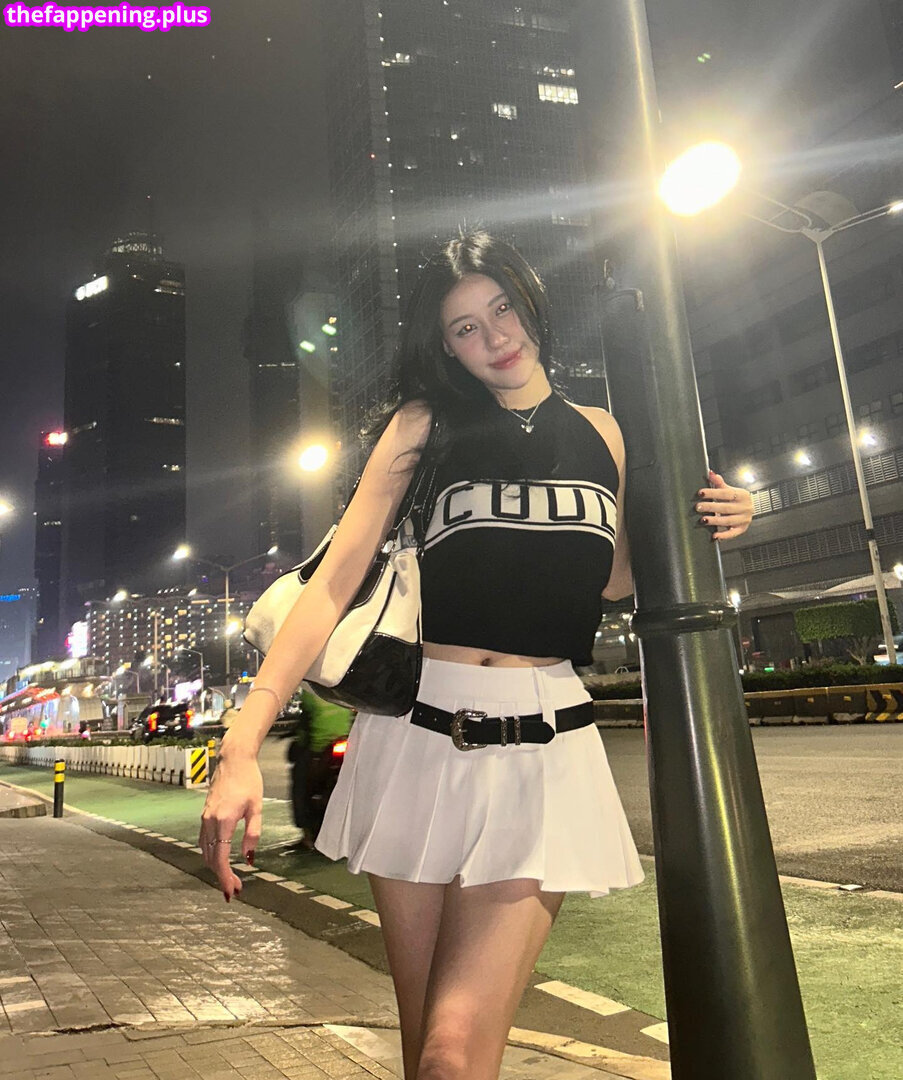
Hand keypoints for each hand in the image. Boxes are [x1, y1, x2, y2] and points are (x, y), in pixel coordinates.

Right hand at [198, 749, 262, 901]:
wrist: (234, 760)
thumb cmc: (248, 780)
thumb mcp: (257, 807)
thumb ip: (253, 833)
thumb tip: (249, 858)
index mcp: (223, 821)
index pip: (221, 859)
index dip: (225, 877)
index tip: (232, 891)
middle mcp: (209, 822)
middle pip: (212, 859)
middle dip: (222, 876)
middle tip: (235, 889)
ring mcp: (204, 819)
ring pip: (206, 852)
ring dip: (216, 867)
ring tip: (230, 878)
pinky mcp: (204, 815)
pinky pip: (204, 842)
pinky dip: (211, 855)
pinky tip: (220, 859)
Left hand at [696, 469, 753, 540]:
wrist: (749, 508)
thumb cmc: (737, 498)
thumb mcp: (731, 489)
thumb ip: (719, 483)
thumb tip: (710, 473)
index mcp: (742, 495)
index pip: (726, 493)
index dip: (713, 493)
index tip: (700, 493)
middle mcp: (745, 507)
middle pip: (726, 507)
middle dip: (711, 507)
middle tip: (698, 507)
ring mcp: (744, 519)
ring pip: (728, 520)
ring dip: (715, 521)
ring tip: (703, 520)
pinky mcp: (742, 529)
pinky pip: (733, 533)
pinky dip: (724, 536)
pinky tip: (715, 536)